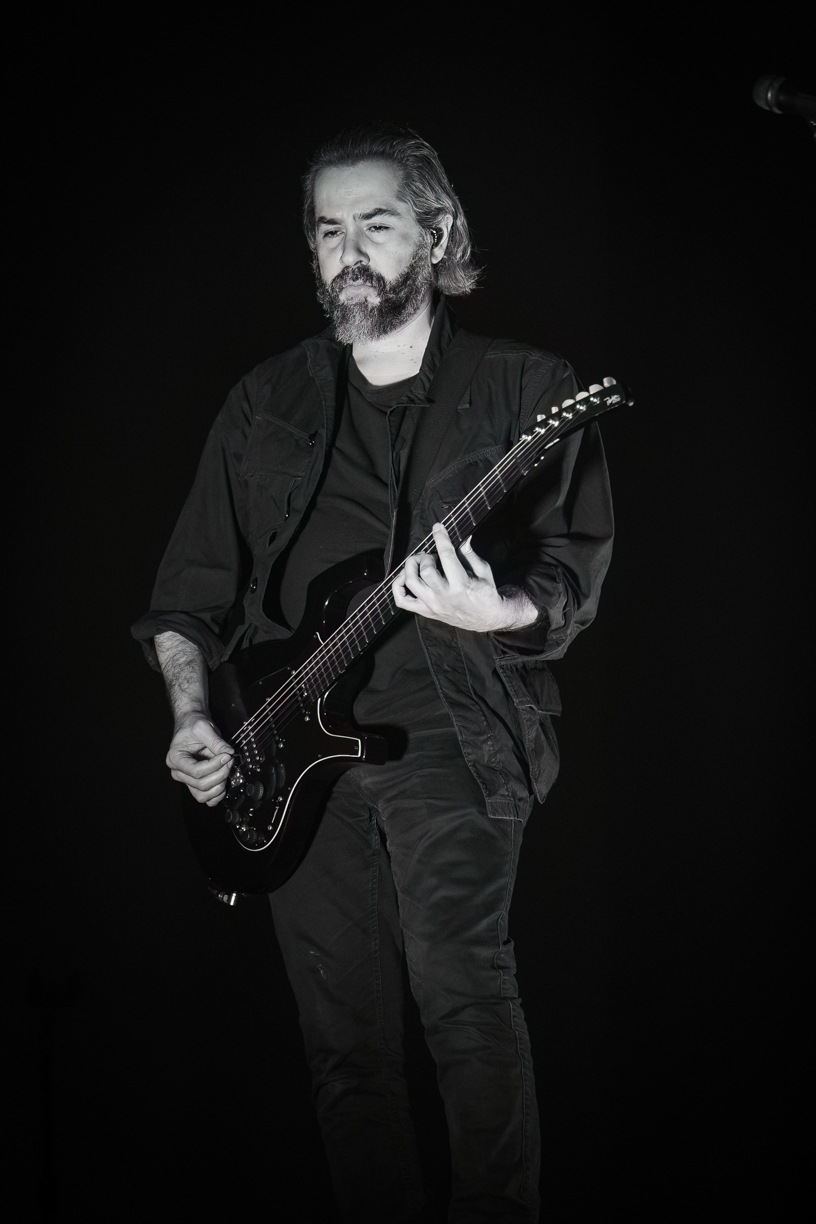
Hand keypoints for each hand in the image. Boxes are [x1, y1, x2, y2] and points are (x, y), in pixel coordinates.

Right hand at [166, 713, 234, 806]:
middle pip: (201, 784)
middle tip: (229, 760)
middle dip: (220, 774)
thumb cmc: (193, 725)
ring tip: (227, 770)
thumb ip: (217, 742)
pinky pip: (205, 797)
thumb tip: (229, 754)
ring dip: (219, 786)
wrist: (192, 724)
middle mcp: (178, 772)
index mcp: (175, 758)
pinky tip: (223, 783)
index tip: (227, 756)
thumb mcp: (204, 728)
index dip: (214, 766)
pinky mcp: (195, 783)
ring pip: (202, 795)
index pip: (196, 771)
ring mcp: (186, 779)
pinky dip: (216, 795)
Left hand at [392, 523, 537, 632]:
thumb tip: (464, 538)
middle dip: (426, 557)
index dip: (441, 538)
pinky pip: (402, 601)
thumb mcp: (484, 571)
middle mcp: (444, 596)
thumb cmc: (486, 592)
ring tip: (420, 563)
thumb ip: (471, 554)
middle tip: (432, 556)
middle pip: (425, 570)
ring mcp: (433, 605)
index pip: (446, 556)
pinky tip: (405, 577)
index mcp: (461, 584)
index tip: (438, 527)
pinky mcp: (426, 611)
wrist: (486, 618)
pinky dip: (398, 587)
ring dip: (411, 567)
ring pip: (411, 582)